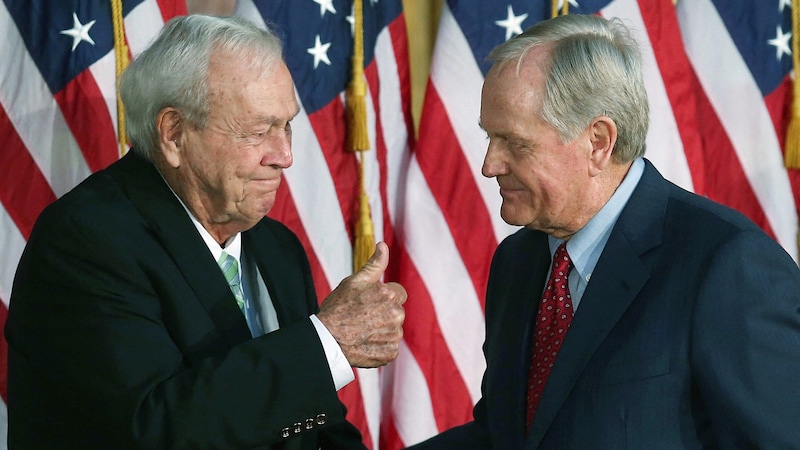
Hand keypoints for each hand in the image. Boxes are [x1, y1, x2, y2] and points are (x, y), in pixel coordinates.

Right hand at [317, 242, 406, 367]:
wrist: (326, 339)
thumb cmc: (338, 308)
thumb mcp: (354, 281)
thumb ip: (374, 264)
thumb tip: (383, 245)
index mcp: (390, 294)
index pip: (398, 293)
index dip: (383, 296)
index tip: (369, 302)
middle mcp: (397, 315)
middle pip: (396, 312)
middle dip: (384, 313)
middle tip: (362, 317)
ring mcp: (394, 335)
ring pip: (393, 329)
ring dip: (382, 330)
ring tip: (362, 331)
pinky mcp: (391, 353)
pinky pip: (389, 347)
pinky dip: (380, 346)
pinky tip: (365, 343)